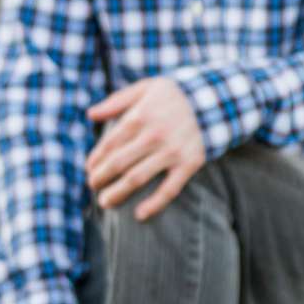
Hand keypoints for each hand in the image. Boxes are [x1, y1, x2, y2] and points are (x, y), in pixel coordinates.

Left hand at [86, 77, 204, 219]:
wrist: (214, 100)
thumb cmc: (174, 94)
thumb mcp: (144, 88)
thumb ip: (116, 101)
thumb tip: (90, 114)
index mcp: (139, 117)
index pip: (109, 144)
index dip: (96, 159)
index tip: (89, 169)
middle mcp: (153, 136)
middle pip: (118, 163)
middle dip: (100, 178)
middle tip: (92, 186)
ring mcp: (172, 152)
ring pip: (137, 178)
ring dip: (117, 193)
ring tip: (105, 202)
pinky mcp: (189, 164)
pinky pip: (169, 189)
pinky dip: (154, 204)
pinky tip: (139, 215)